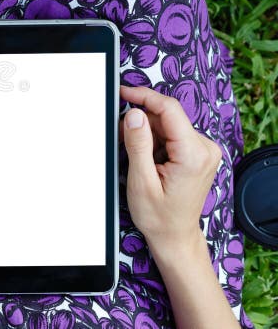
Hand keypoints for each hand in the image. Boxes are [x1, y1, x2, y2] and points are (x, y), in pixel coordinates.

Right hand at [119, 85, 221, 255]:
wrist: (175, 236)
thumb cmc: (158, 215)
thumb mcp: (141, 181)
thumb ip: (138, 145)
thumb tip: (135, 114)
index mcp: (193, 154)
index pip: (170, 110)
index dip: (144, 96)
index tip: (123, 92)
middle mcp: (205, 148)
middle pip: (168, 116)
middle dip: (142, 121)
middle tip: (122, 138)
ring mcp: (204, 150)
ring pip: (168, 124)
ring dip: (148, 133)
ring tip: (138, 159)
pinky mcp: (198, 153)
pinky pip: (172, 134)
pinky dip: (155, 140)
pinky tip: (147, 159)